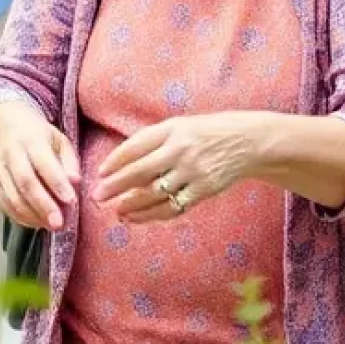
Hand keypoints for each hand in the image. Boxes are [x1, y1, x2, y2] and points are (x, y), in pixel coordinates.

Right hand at [0, 104, 80, 231]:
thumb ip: (70, 162)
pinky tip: (37, 223)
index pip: (44, 164)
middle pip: (25, 183)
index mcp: (31, 139)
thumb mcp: (60, 141)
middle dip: (43, 205)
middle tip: (59, 224)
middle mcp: (11, 153)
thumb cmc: (40, 138)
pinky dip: (21, 218)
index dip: (57, 183)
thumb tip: (75, 182)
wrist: (7, 129)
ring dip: (33, 215)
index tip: (71, 201)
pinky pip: (4, 205)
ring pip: (13, 197)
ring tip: (51, 226)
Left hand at [92, 112, 258, 222]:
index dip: (115, 161)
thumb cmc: (205, 133)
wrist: (246, 142)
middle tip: (98, 196)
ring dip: (133, 205)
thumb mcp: (179, 125)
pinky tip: (138, 217)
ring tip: (117, 211)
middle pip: (141, 171)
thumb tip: (119, 160)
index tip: (100, 173)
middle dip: (116, 185)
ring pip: (156, 194)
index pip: (136, 146)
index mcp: (171, 130)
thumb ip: (152, 140)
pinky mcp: (204, 190)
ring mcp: (193, 172)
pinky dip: (153, 214)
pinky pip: (174, 206)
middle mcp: (180, 150)